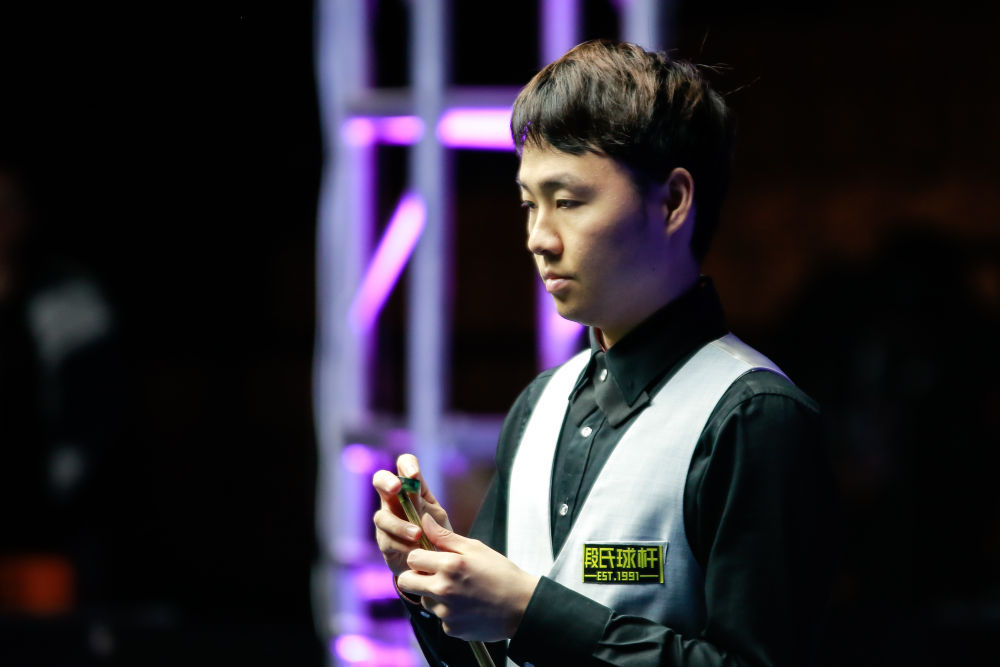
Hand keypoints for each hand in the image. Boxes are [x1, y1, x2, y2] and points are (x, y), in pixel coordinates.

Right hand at [372, 453, 451, 577]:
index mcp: (411, 488)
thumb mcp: (437, 517)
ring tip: (417, 535)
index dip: (406, 465)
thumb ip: (428, 506)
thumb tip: (416, 499)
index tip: (414, 474)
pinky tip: (414, 551)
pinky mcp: (384, 541)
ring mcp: (386, 520)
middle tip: (396, 488)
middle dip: (386, 481)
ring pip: (382, 516)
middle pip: (380, 480)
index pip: (404, 465)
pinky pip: (387, 540)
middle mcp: (394, 500)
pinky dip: (402, 545)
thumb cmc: (435, 533)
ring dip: (400, 525)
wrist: (433, 563)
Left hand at [397, 513, 539, 641]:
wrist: (522, 607)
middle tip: (432, 574)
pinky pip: (440, 617)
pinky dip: (449, 612)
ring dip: (434, 595)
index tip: (429, 558)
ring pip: (424, 600)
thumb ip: (445, 536)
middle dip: (414, 576)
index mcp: (449, 565)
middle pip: (405, 582)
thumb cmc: (501, 573)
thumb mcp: (475, 548)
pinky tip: (467, 606)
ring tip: (459, 591)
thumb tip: (424, 520)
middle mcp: (443, 590)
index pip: (412, 558)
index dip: (419, 556)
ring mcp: (446, 612)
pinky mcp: (451, 629)